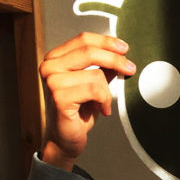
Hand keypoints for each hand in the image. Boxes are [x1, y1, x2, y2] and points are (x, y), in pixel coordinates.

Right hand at [39, 32, 135, 169]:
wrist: (65, 140)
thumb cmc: (77, 114)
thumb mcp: (93, 85)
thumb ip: (101, 68)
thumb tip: (120, 55)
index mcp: (55, 59)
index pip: (83, 39)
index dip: (106, 42)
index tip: (124, 49)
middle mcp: (50, 67)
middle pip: (89, 51)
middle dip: (115, 59)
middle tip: (129, 69)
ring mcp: (52, 81)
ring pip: (95, 74)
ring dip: (107, 91)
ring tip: (104, 103)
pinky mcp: (59, 97)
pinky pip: (94, 90)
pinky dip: (104, 101)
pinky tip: (102, 110)